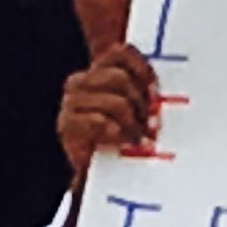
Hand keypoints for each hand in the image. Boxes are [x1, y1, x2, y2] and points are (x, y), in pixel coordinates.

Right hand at [60, 44, 162, 176]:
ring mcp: (71, 102)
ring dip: (132, 123)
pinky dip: (116, 134)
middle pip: (120, 78)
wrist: (100, 174)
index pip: (121, 52)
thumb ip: (145, 93)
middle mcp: (81, 81)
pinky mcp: (67, 125)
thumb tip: (159, 95)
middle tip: (150, 124)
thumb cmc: (123, 137)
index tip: (156, 93)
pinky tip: (121, 143)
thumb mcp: (138, 109)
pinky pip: (100, 121)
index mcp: (98, 70)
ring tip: (138, 137)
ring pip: (115, 102)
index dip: (143, 71)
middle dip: (141, 103)